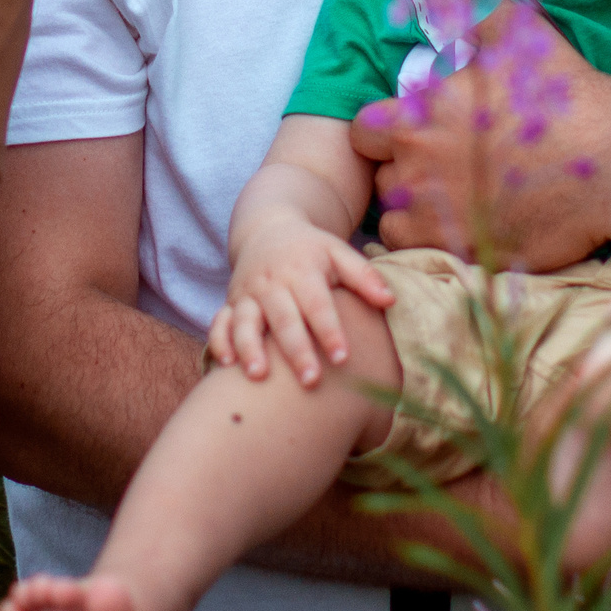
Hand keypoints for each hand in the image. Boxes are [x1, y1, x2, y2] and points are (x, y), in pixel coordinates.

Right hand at [208, 215, 393, 386]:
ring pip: (246, 322)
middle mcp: (272, 283)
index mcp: (302, 271)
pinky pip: (220, 322)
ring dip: (250, 348)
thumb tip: (390, 300)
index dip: (329, 330)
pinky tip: (225, 365)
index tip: (342, 357)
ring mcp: (248, 294)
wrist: (266, 230)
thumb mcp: (338, 252)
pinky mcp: (231, 304)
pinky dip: (220, 342)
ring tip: (259, 376)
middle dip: (295, 350)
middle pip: (283, 318)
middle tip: (311, 380)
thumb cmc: (311, 250)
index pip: (317, 304)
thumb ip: (364, 276)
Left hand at [356, 7, 610, 268]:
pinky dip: (429, 235)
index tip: (418, 129)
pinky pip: (415, 246)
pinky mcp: (459, 250)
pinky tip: (461, 219)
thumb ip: (467, 9)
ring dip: (413, 202)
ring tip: (455, 191)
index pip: (365, 128)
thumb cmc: (564, 100)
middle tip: (440, 161)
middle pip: (379, 170)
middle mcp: (417, 166)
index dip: (388, 128)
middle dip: (399, 164)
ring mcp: (436, 214)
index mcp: (421, 115)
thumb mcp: (518, 38)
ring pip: (395, 210)